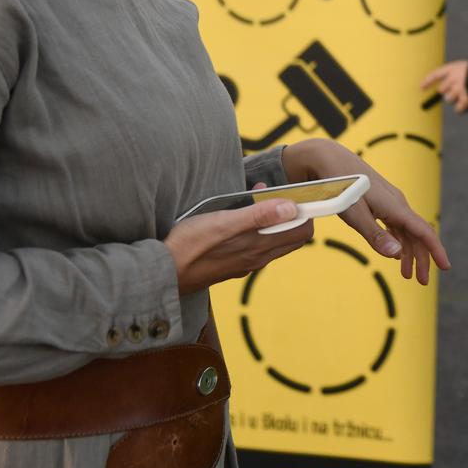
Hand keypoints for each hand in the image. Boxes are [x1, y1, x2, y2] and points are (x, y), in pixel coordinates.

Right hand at [164, 187, 314, 295]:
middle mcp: (258, 258)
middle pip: (290, 235)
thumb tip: (292, 209)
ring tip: (254, 197)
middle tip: (273, 193)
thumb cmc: (190, 246)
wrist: (163, 274)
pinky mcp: (232, 264)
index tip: (295, 195)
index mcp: (260, 247)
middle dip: (289, 213)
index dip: (304, 212)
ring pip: (272, 238)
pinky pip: (255, 244)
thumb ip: (258, 215)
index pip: (302, 232)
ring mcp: (245, 262)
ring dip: (270, 218)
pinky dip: (255, 227)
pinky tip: (238, 216)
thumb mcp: (224, 223)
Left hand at [280, 140, 450, 285]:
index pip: (424, 231)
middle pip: (417, 235)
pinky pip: (396, 226)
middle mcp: (397, 204)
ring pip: (407, 232)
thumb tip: (397, 255)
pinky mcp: (381, 203)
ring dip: (409, 253)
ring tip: (407, 275)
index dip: (436, 250)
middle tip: (422, 282)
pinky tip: (397, 254)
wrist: (329, 159)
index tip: (445, 267)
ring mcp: (390, 203)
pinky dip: (398, 242)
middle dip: (422, 259)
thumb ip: (375, 235)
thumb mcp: (354, 214)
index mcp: (395, 207)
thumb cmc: (340, 186)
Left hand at [421, 60, 467, 113]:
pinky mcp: (465, 99)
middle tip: (457, 91)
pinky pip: (458, 109)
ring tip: (465, 96)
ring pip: (449, 99)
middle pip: (442, 89)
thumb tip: (447, 89)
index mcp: (453, 68)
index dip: (428, 81)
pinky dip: (462, 109)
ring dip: (455, 99)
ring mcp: (459, 90)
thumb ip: (458, 75)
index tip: (421, 87)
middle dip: (448, 91)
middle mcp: (453, 79)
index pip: (436, 74)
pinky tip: (467, 106)